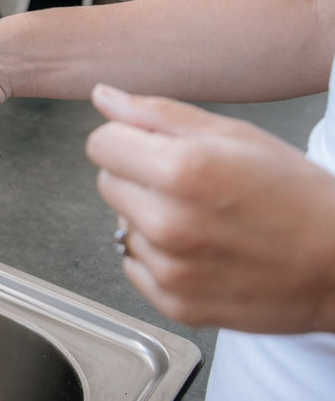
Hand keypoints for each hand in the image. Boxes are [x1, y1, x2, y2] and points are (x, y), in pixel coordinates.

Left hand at [87, 84, 334, 332]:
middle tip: (192, 185)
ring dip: (148, 220)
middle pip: (107, 183)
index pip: (101, 144)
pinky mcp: (173, 302)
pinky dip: (158, 258)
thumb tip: (103, 97)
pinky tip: (203, 251)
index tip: (153, 147)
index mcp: (181, 170)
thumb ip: (158, 114)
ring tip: (205, 221)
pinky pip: (135, 267)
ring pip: (121, 227)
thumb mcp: (237, 135)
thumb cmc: (299, 196)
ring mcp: (169, 268)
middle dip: (138, 177)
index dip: (127, 140)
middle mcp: (167, 222)